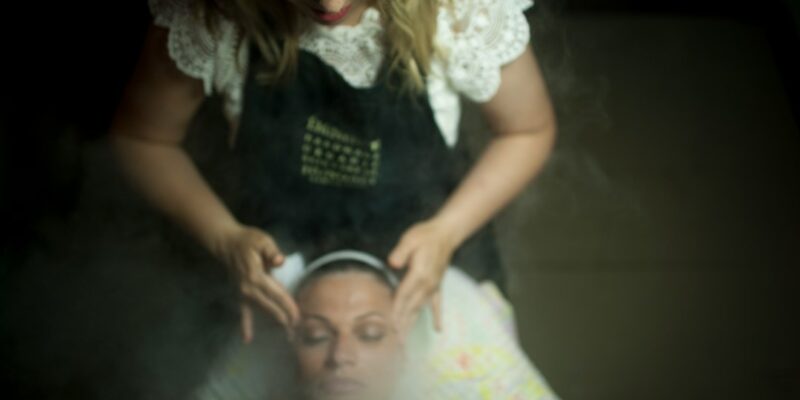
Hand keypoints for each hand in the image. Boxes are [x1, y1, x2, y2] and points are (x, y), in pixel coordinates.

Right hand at [210, 224, 299, 342]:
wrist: (226, 243)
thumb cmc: (248, 240)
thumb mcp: (262, 240)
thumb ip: (272, 251)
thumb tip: (280, 261)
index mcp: (256, 276)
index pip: (277, 294)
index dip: (288, 306)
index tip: (298, 318)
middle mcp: (248, 288)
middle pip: (270, 307)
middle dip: (284, 319)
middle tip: (297, 332)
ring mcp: (242, 293)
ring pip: (261, 312)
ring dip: (273, 323)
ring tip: (286, 336)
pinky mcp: (239, 294)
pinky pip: (243, 312)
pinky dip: (245, 326)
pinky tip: (247, 339)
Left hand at [388, 219, 457, 333]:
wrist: (446, 233)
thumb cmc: (425, 235)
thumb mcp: (410, 239)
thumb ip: (401, 252)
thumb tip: (392, 263)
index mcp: (419, 274)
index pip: (404, 295)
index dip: (396, 310)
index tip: (389, 326)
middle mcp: (428, 284)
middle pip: (411, 307)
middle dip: (402, 324)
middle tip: (395, 342)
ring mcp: (434, 287)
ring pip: (421, 309)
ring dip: (412, 324)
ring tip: (406, 340)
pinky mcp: (438, 285)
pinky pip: (437, 304)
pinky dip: (437, 317)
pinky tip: (438, 329)